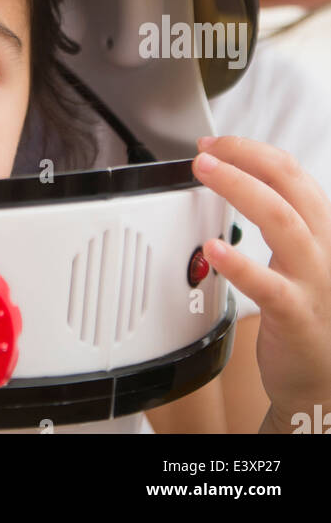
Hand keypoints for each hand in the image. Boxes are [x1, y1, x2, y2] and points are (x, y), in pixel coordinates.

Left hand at [192, 134, 330, 433]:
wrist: (321, 378)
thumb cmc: (303, 310)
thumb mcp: (298, 254)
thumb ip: (275, 217)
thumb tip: (232, 176)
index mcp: (319, 228)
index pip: (290, 172)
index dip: (250, 150)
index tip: (214, 143)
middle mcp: (321, 248)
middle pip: (289, 185)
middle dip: (245, 158)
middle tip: (203, 152)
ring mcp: (311, 280)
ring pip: (282, 221)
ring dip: (240, 189)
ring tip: (206, 174)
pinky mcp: (295, 315)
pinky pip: (269, 286)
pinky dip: (240, 264)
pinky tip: (214, 249)